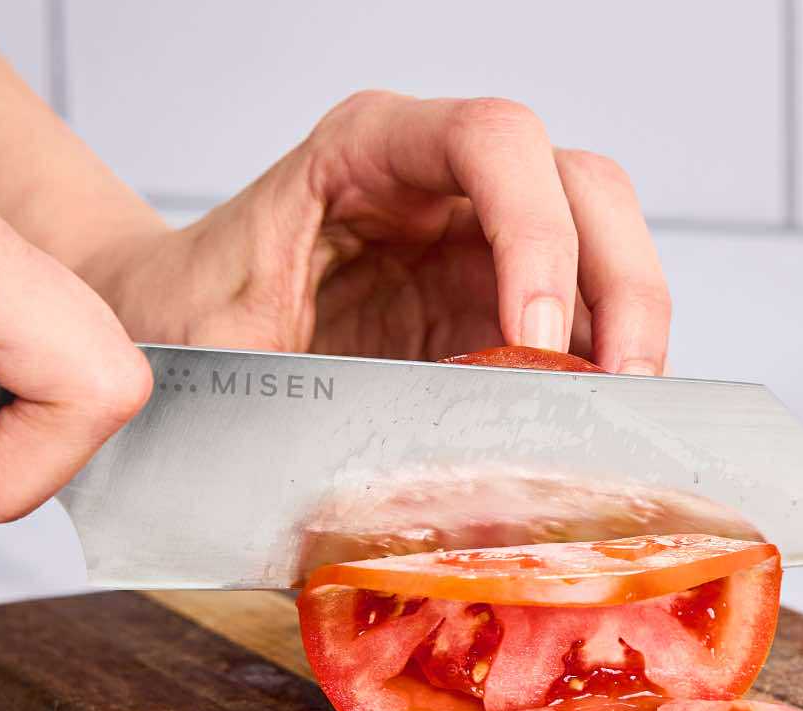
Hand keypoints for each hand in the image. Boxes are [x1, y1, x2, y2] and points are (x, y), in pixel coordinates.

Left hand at [82, 91, 671, 374]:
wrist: (170, 328)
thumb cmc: (189, 314)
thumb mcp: (219, 341)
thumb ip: (288, 387)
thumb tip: (361, 478)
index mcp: (368, 149)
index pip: (492, 139)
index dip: (534, 232)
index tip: (535, 341)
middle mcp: (444, 179)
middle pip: (582, 187)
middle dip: (619, 286)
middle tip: (614, 388)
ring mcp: (484, 238)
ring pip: (606, 243)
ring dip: (632, 328)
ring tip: (619, 415)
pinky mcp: (502, 300)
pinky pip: (588, 315)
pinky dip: (608, 367)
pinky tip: (598, 423)